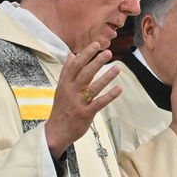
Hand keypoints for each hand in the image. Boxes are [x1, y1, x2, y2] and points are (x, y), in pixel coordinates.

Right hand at [44, 43, 121, 158]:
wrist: (56, 132)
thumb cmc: (61, 108)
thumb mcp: (60, 89)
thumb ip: (66, 72)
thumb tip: (71, 55)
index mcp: (65, 84)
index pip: (75, 66)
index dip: (86, 55)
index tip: (96, 45)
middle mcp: (70, 92)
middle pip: (84, 74)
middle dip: (96, 62)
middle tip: (108, 52)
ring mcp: (78, 103)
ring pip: (92, 87)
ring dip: (106, 77)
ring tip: (117, 68)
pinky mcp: (85, 114)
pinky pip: (99, 103)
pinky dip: (109, 96)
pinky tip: (119, 89)